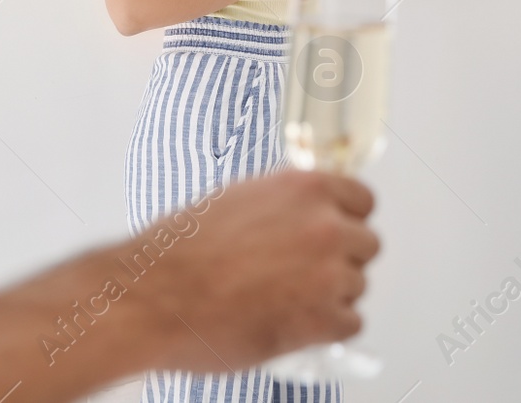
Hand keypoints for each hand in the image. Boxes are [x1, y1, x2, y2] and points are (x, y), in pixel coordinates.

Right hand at [135, 170, 378, 372]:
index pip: (363, 201)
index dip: (348, 221)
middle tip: (307, 275)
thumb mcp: (239, 200)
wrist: (154, 297)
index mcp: (307, 189)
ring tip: (286, 302)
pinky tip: (294, 325)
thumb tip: (298, 216)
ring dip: (330, 297)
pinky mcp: (322, 318)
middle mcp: (326, 225)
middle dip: (341, 261)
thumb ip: (283, 205)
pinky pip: (350, 324)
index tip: (338, 233)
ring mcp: (328, 272)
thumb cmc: (181, 251)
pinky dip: (326, 331)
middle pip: (366, 245)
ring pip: (357, 287)